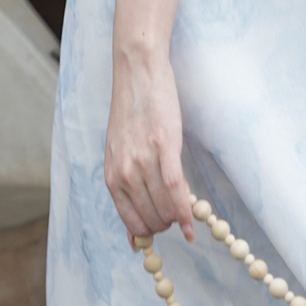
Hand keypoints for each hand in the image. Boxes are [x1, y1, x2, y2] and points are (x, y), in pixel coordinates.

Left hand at [105, 43, 194, 245]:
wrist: (138, 73)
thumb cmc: (132, 112)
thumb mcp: (121, 152)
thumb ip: (128, 184)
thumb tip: (136, 229)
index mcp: (112, 175)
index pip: (131, 221)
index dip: (149, 232)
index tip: (162, 232)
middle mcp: (125, 172)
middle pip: (150, 218)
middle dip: (167, 224)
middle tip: (179, 216)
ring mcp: (143, 160)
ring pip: (165, 206)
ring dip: (178, 218)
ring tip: (186, 212)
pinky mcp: (164, 146)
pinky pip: (176, 188)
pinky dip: (185, 209)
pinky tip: (192, 222)